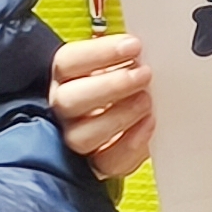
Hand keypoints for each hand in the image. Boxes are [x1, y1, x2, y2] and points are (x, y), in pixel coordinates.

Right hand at [50, 34, 154, 177]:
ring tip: (147, 101)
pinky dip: (131, 145)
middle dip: (111, 86)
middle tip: (143, 74)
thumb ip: (124, 57)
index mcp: (65, 76)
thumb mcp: (118, 65)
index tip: (133, 46)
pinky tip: (148, 124)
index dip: (100, 53)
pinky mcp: (95, 165)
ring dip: (120, 116)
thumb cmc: (119, 90)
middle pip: (69, 100)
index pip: (69, 62)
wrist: (121, 127)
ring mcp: (76, 138)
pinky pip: (108, 162)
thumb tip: (141, 49)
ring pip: (84, 135)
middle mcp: (64, 108)